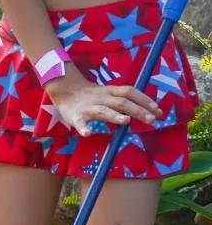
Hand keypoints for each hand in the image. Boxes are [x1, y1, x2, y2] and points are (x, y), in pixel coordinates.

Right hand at [46, 74, 161, 137]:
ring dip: (114, 116)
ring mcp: (89, 107)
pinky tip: (88, 134)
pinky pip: (80, 123)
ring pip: (103, 111)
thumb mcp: (108, 92)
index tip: (158, 110)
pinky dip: (83, 128)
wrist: (65, 90)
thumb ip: (123, 100)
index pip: (131, 92)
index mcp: (110, 91)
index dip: (145, 100)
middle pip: (122, 102)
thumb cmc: (91, 95)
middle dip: (137, 110)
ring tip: (126, 122)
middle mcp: (102, 98)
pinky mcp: (75, 116)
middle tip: (152, 120)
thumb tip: (147, 110)